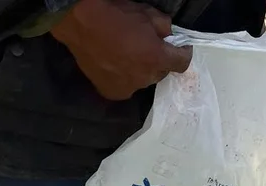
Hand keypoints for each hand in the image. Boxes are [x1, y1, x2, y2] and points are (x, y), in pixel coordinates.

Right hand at [51, 0, 191, 101]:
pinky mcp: (112, 93)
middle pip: (161, 73)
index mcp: (156, 58)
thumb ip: (164, 27)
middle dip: (159, 61)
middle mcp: (144, 78)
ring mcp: (127, 89)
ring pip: (143, 81)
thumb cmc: (116, 15)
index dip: (183, 53)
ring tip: (130, 57)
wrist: (82, 24)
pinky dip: (126, 78)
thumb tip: (168, 36)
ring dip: (142, 71)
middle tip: (149, 48)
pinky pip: (126, 86)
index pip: (182, 63)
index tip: (179, 47)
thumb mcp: (148, 13)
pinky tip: (117, 66)